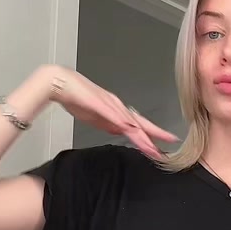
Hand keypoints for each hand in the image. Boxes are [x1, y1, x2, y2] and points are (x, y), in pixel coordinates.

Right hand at [42, 66, 179, 160]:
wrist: (61, 83)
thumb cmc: (76, 98)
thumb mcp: (96, 118)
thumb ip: (109, 125)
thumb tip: (121, 132)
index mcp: (117, 110)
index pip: (139, 125)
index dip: (153, 134)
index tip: (164, 144)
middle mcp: (117, 106)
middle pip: (140, 123)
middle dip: (155, 136)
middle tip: (169, 144)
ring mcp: (109, 104)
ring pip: (130, 122)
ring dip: (142, 135)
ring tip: (153, 147)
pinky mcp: (98, 103)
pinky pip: (112, 115)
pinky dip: (123, 123)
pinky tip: (131, 130)